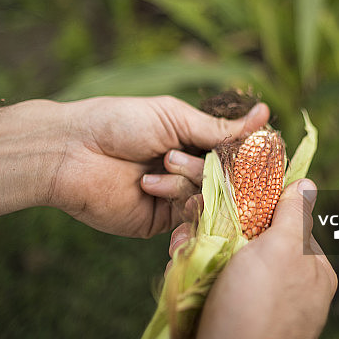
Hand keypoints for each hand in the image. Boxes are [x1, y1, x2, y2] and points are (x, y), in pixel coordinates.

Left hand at [0, 97, 268, 236]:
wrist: (73, 152)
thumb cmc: (121, 123)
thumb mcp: (174, 118)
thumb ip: (219, 128)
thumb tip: (265, 114)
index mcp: (195, 140)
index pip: (236, 153)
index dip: (247, 156)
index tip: (260, 155)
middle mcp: (190, 170)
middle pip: (227, 180)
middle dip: (206, 170)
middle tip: (173, 157)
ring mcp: (176, 197)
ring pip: (209, 200)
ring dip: (184, 185)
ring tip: (153, 173)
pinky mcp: (160, 223)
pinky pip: (188, 224)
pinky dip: (185, 220)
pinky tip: (170, 211)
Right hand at [152, 179, 336, 338]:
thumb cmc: (257, 314)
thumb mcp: (283, 251)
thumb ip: (293, 215)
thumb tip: (307, 183)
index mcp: (309, 270)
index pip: (287, 217)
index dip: (260, 197)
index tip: (233, 180)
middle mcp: (280, 286)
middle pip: (247, 232)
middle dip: (221, 220)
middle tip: (198, 209)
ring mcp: (245, 305)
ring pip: (218, 254)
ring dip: (196, 243)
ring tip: (183, 241)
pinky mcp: (213, 319)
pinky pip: (198, 280)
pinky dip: (184, 270)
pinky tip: (175, 263)